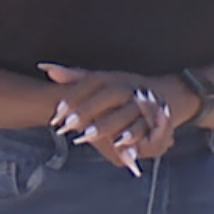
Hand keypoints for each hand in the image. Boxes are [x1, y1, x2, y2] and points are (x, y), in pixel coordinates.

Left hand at [40, 63, 176, 172]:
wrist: (168, 93)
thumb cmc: (126, 88)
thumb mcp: (102, 80)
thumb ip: (75, 76)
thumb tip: (45, 68)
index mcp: (112, 78)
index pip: (91, 82)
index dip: (74, 96)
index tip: (56, 113)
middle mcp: (128, 86)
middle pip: (108, 95)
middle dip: (87, 111)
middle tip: (67, 127)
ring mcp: (144, 100)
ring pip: (125, 111)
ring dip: (106, 125)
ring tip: (86, 138)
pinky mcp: (156, 116)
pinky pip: (144, 126)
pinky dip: (132, 136)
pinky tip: (118, 145)